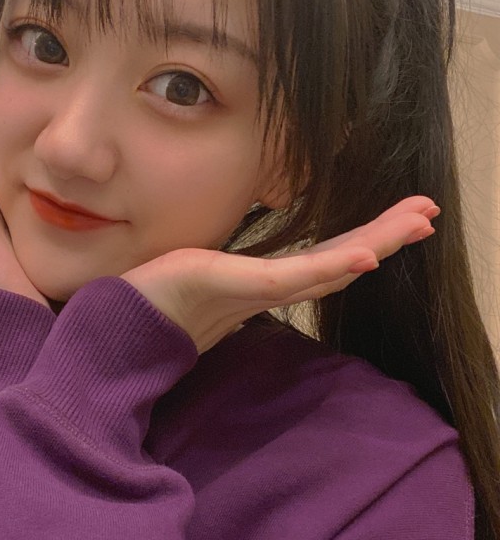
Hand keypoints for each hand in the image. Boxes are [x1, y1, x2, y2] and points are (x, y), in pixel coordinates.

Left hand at [122, 197, 437, 352]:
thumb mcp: (191, 271)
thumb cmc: (148, 299)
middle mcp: (264, 289)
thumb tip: (226, 260)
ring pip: (327, 267)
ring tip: (418, 222)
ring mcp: (253, 290)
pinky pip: (293, 279)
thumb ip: (220, 268)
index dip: (361, 246)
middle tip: (428, 216)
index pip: (320, 262)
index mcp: (256, 285)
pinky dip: (331, 268)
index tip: (396, 226)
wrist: (115, 327)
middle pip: (336, 263)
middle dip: (384, 238)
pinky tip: (366, 256)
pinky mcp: (236, 288)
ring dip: (376, 243)